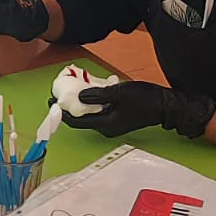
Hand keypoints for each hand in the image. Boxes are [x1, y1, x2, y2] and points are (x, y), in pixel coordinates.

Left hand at [59, 81, 215, 138]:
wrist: (165, 105)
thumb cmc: (144, 99)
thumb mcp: (118, 93)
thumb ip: (97, 96)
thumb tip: (78, 97)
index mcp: (104, 124)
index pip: (76, 122)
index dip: (62, 112)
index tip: (51, 100)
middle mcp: (106, 127)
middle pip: (81, 119)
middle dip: (69, 106)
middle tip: (60, 91)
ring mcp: (112, 123)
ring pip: (90, 114)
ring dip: (80, 103)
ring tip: (72, 88)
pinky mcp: (117, 118)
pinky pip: (99, 111)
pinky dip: (92, 102)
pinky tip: (90, 90)